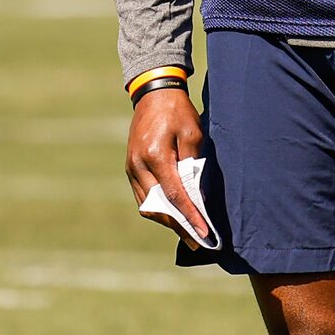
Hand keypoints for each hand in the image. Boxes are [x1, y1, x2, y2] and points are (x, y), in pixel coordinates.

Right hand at [125, 87, 209, 245]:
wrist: (153, 94)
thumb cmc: (177, 112)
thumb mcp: (193, 133)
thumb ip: (193, 165)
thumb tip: (196, 195)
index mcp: (155, 155)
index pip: (175, 195)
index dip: (190, 216)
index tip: (204, 232)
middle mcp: (139, 165)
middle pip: (158, 206)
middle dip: (178, 225)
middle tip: (196, 240)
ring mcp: (131, 167)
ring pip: (147, 204)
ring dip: (166, 219)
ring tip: (186, 231)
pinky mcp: (130, 167)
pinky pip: (143, 195)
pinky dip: (157, 207)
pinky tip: (172, 214)